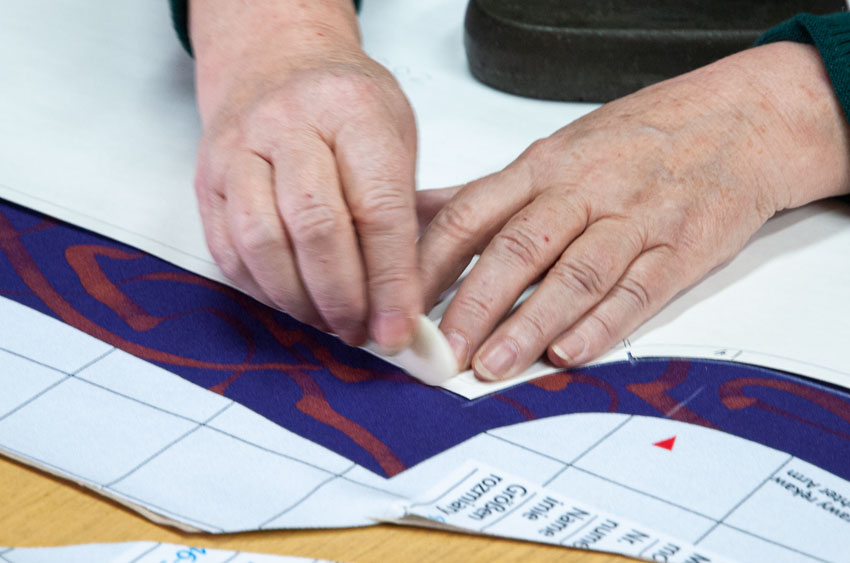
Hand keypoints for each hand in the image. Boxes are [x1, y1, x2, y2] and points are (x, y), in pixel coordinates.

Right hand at [191, 0, 420, 350]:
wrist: (275, 64)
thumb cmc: (344, 107)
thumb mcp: (397, 136)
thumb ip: (406, 212)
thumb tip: (408, 301)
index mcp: (352, 111)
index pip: (377, 208)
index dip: (390, 280)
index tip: (399, 327)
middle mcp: (288, 124)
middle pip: (315, 228)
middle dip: (343, 297)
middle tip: (362, 331)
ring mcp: (239, 150)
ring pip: (262, 243)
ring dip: (300, 301)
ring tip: (329, 322)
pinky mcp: (207, 180)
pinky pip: (228, 251)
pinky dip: (263, 290)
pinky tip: (293, 301)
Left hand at [419, 42, 849, 380]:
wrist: (738, 122)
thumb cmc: (638, 140)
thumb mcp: (556, 151)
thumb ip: (490, 192)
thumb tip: (421, 216)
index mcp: (543, 166)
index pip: (472, 214)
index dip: (431, 263)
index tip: (402, 305)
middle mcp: (584, 190)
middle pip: (518, 247)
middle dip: (476, 303)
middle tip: (445, 350)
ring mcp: (634, 218)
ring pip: (574, 274)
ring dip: (531, 324)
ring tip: (495, 364)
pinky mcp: (679, 249)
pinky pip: (635, 291)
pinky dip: (601, 326)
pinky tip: (568, 353)